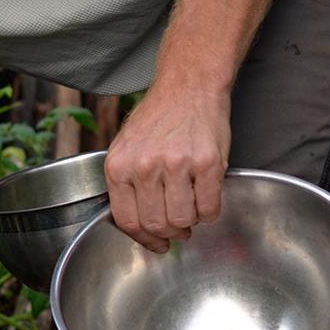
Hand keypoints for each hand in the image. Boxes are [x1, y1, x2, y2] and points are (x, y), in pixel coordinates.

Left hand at [103, 88, 230, 251]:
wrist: (188, 86)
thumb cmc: (157, 117)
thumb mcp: (125, 146)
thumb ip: (126, 183)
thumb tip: (136, 225)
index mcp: (119, 165)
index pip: (128, 221)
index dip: (144, 239)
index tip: (156, 244)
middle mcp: (144, 167)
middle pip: (157, 225)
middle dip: (170, 233)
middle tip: (179, 227)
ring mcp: (176, 164)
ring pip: (183, 220)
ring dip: (191, 221)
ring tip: (192, 205)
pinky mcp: (207, 163)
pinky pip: (210, 208)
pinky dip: (210, 211)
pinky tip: (206, 195)